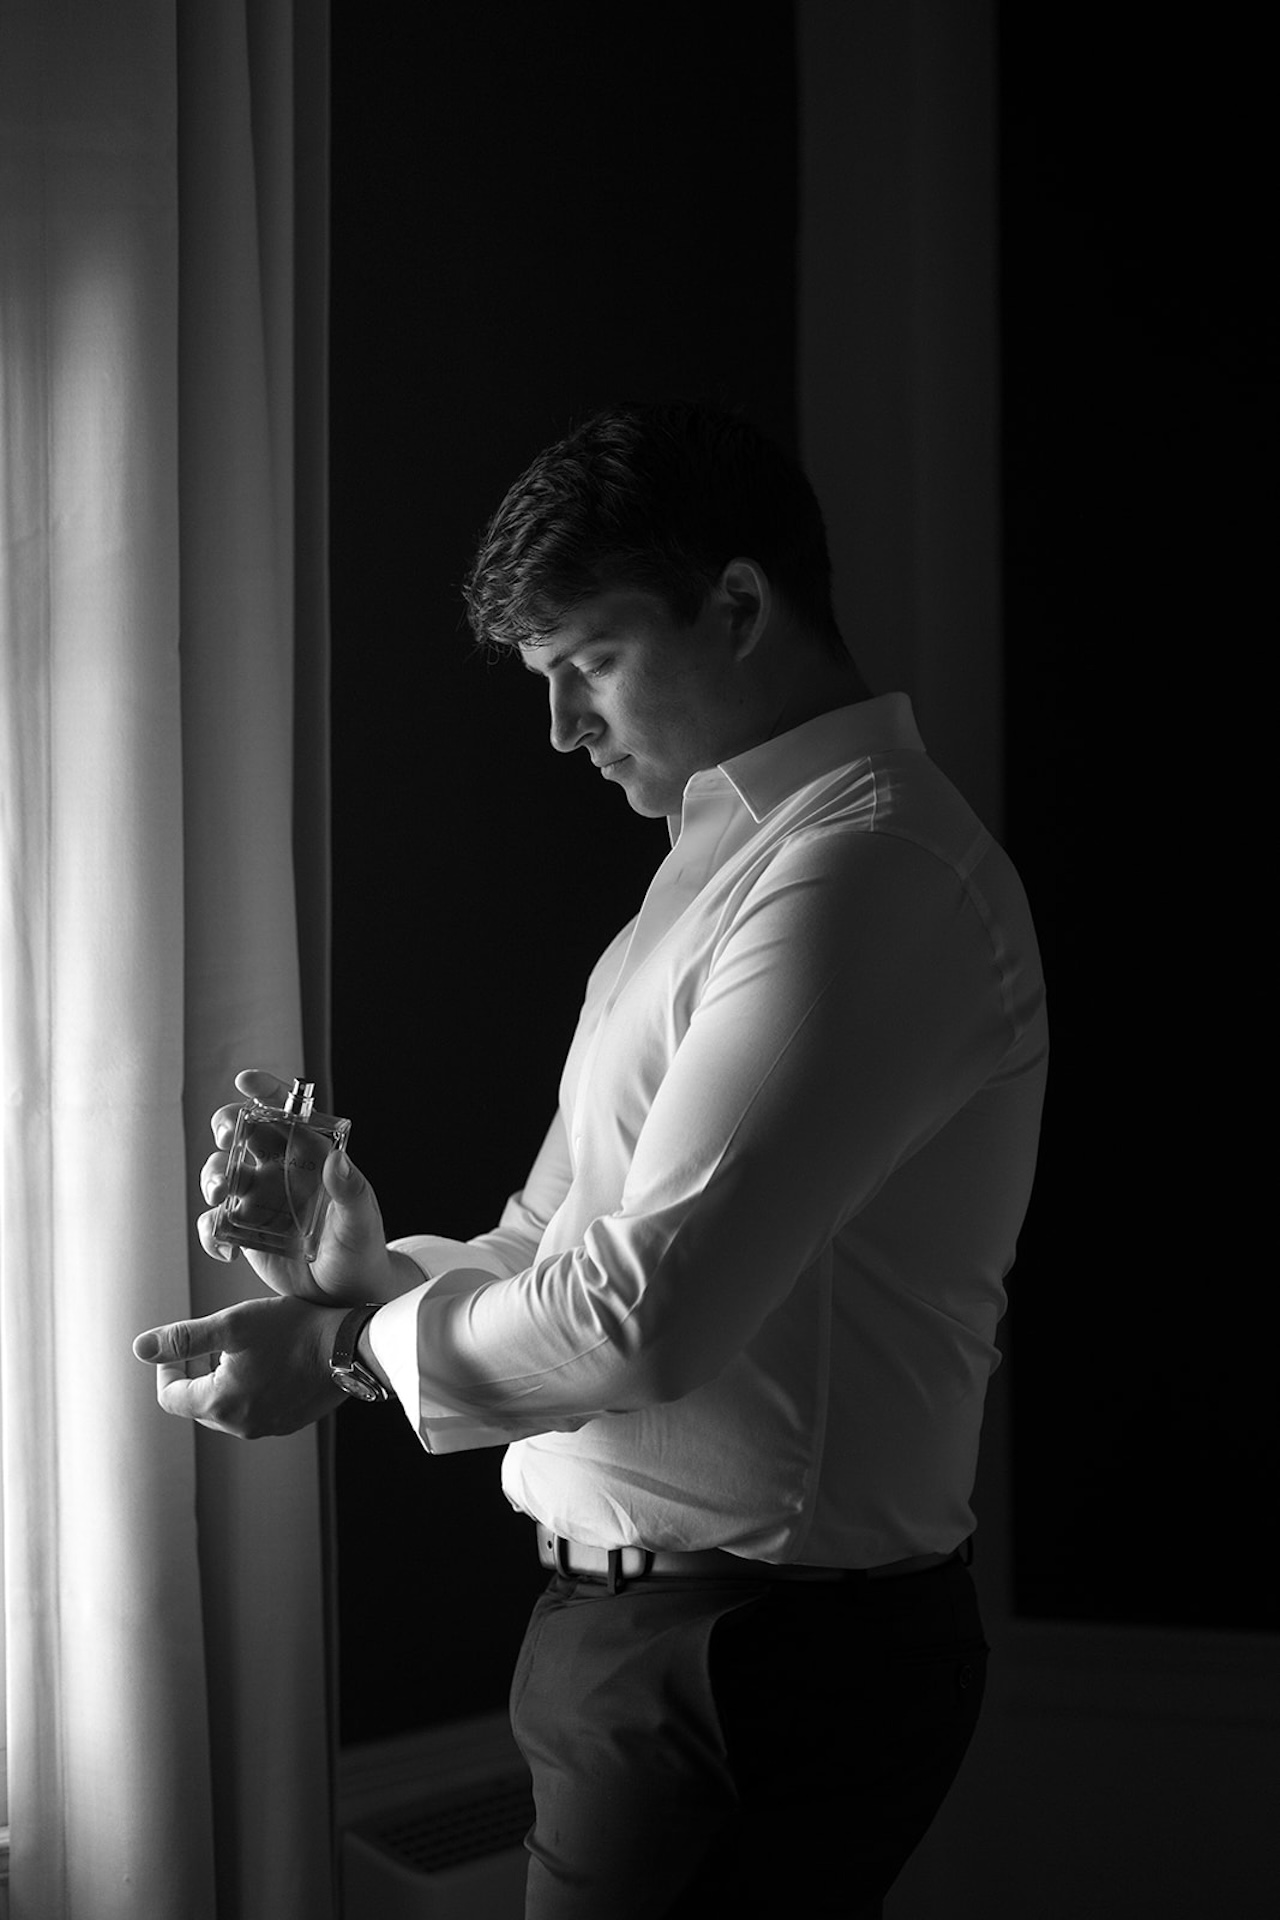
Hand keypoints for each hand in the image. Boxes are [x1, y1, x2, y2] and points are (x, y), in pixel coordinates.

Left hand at [132, 1292, 349, 1435]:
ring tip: (243, 1347)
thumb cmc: (294, 1330)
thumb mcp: (233, 1324)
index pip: (170, 1397)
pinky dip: (250, 1388)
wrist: (350, 1347)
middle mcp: (240, 1425)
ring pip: (226, 1407)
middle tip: (213, 1342)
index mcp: (220, 1404)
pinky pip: (254, 1409)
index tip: (180, 1346)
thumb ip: (184, 1338)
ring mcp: (267, 1427)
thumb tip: (140, 1348)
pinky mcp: (288, 1421)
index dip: (167, 1369)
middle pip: (197, 1404)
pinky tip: (269, 1360)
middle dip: (196, 1373)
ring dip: (223, 1380)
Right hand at [197, 1069, 412, 1306]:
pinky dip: (210, 1234)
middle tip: (226, 1138)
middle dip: (226, 1127)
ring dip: (212, 1178)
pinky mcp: (243, 1230)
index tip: (245, 1081)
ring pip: (221, 1173)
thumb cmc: (361, 1249)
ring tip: (221, 1196)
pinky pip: (214, 1223)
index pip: (287, 1114)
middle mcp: (280, 1170)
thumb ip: (351, 1191)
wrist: (347, 1296)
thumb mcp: (362, 1221)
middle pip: (242, 1134)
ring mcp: (258, 1199)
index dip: (265, 1092)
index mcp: (311, 1156)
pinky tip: (227, 1252)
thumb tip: (337, 1160)